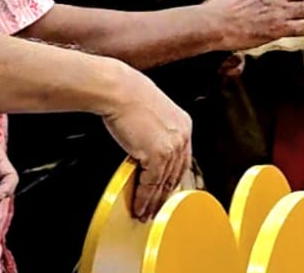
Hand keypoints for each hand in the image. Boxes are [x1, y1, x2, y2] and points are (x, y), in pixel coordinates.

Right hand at [97, 59, 192, 220]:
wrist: (120, 91)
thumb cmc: (129, 97)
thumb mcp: (152, 115)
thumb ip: (156, 134)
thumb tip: (147, 154)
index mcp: (184, 126)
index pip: (182, 160)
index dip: (173, 179)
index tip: (167, 191)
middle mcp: (182, 136)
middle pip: (176, 175)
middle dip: (165, 196)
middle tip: (156, 209)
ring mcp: (172, 147)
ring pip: (164, 183)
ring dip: (154, 202)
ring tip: (145, 213)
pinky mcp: (158, 154)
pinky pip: (151, 183)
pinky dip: (144, 198)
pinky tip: (139, 205)